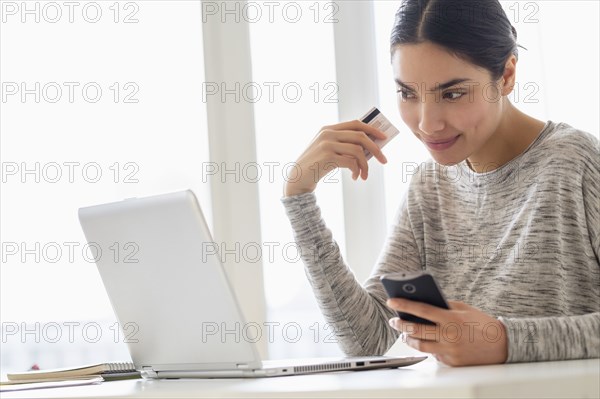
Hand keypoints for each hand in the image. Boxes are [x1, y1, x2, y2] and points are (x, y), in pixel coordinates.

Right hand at [283, 120, 387, 196]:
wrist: (297, 179)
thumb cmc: (315, 166)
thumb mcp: (328, 150)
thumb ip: (343, 145)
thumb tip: (369, 148)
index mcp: (328, 129)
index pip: (356, 124)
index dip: (372, 129)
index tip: (384, 138)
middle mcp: (328, 133)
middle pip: (360, 136)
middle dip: (376, 149)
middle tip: (384, 160)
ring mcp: (327, 144)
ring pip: (358, 150)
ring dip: (365, 165)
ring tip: (363, 175)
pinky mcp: (327, 157)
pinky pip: (351, 162)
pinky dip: (356, 170)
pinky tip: (355, 177)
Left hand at [386, 298, 507, 365]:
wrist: (502, 345)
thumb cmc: (482, 324)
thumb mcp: (463, 308)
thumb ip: (444, 305)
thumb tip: (423, 302)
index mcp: (451, 318)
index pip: (421, 310)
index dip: (404, 304)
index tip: (391, 301)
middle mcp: (448, 335)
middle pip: (416, 329)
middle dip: (401, 324)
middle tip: (393, 320)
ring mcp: (449, 350)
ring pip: (420, 345)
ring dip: (408, 338)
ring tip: (404, 332)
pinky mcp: (451, 362)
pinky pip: (433, 354)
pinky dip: (427, 347)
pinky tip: (424, 341)